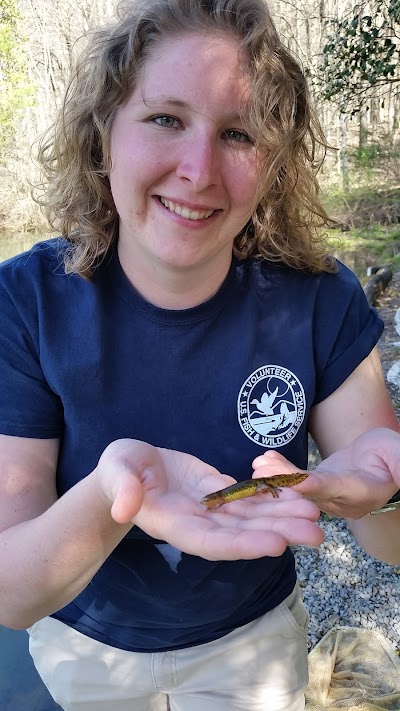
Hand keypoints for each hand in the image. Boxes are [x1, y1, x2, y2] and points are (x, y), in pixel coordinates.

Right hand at [95, 439, 322, 559]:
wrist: (128, 467)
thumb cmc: (118, 469)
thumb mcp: (116, 471)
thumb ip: (123, 489)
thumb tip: (125, 509)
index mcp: (172, 523)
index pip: (210, 541)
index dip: (242, 544)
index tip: (276, 544)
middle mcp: (197, 523)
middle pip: (241, 533)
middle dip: (278, 532)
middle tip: (316, 532)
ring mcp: (210, 509)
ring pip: (251, 517)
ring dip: (283, 517)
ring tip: (316, 515)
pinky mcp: (218, 492)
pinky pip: (248, 497)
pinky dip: (271, 496)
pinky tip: (297, 493)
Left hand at [253, 427, 399, 518]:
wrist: (381, 460)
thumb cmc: (391, 452)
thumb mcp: (398, 453)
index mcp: (363, 492)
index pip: (335, 488)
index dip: (314, 485)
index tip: (294, 480)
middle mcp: (343, 501)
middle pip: (310, 491)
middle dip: (284, 482)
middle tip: (261, 472)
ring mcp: (329, 498)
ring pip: (299, 489)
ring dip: (277, 478)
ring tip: (258, 466)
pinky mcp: (318, 489)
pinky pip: (297, 483)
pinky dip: (280, 471)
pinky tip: (264, 460)